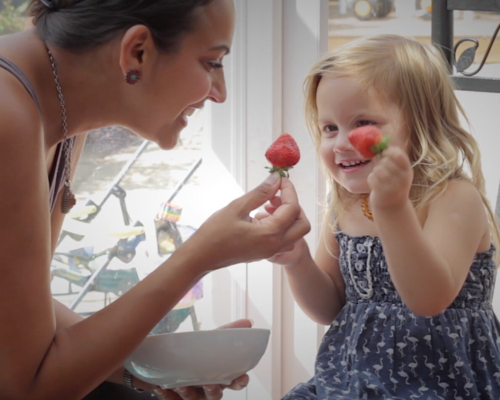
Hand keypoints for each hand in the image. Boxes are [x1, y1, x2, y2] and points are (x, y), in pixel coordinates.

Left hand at [152, 319, 251, 399]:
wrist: (173, 357)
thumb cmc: (199, 351)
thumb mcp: (213, 339)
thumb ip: (229, 331)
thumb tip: (248, 323)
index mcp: (222, 376)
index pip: (235, 383)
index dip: (240, 381)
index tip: (242, 377)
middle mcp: (209, 389)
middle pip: (215, 395)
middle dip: (213, 391)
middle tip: (210, 383)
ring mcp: (193, 395)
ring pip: (193, 399)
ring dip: (189, 393)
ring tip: (182, 385)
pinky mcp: (176, 398)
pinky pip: (172, 399)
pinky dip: (167, 394)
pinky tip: (161, 387)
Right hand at [188, 174, 309, 269]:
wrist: (201, 257)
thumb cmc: (215, 233)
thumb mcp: (237, 207)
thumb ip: (260, 193)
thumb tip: (276, 178)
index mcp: (270, 234)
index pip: (292, 208)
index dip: (289, 190)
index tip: (280, 179)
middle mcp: (275, 245)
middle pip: (302, 225)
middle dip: (294, 206)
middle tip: (278, 194)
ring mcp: (271, 251)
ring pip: (295, 233)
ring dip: (288, 216)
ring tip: (268, 204)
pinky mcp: (265, 252)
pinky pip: (283, 238)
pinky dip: (280, 224)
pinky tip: (261, 215)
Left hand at [367, 146, 412, 211]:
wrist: (392, 206)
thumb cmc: (393, 184)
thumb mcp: (398, 172)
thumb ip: (391, 159)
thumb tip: (379, 144)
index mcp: (407, 171)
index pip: (399, 155)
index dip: (389, 151)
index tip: (384, 152)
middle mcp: (402, 179)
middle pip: (385, 161)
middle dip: (380, 162)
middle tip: (380, 167)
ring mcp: (393, 186)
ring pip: (378, 169)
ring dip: (375, 171)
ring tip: (378, 176)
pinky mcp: (382, 192)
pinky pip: (372, 178)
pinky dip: (371, 179)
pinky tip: (375, 184)